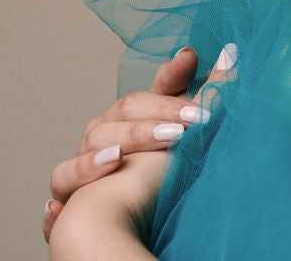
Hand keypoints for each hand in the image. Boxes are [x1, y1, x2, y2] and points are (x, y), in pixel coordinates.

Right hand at [43, 46, 207, 242]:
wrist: (119, 237)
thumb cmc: (158, 183)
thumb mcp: (185, 134)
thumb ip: (207, 94)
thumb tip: (232, 53)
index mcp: (130, 119)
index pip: (149, 93)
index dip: (171, 77)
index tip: (191, 58)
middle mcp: (103, 137)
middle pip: (120, 116)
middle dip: (151, 122)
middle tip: (185, 127)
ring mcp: (81, 167)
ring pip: (87, 148)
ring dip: (99, 158)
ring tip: (118, 160)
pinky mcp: (66, 203)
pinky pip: (58, 195)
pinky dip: (62, 199)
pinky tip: (62, 206)